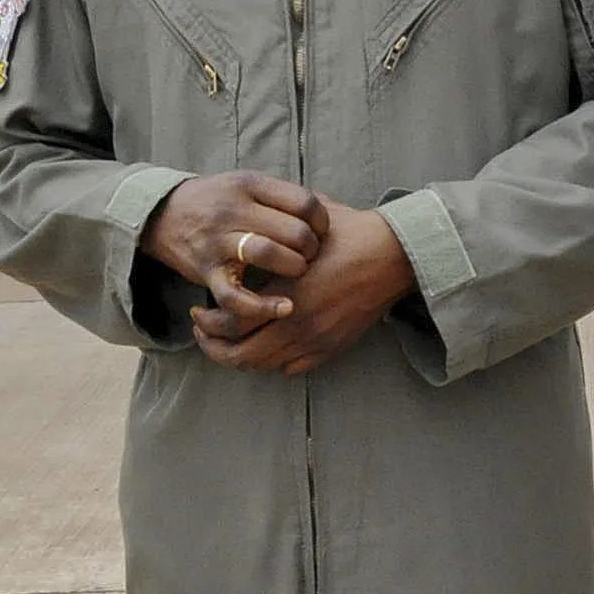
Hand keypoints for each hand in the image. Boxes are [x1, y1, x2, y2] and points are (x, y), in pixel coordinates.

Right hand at [143, 172, 330, 333]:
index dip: (322, 222)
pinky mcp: (207, 271)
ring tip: (297, 272)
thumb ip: (281, 196)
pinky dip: (263, 307)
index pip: (303, 202)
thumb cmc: (217, 201)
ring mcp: (218, 241)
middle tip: (311, 256)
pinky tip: (283, 308)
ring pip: (269, 254)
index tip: (322, 233)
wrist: (163, 214)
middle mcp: (234, 210)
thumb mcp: (246, 184)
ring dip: (293, 268)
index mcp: (250, 185)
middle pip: (292, 230)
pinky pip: (237, 296)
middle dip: (311, 248)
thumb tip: (329, 212)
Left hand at [192, 197, 414, 375]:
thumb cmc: (352, 234)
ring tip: (230, 341)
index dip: (208, 323)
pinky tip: (267, 344)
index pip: (232, 323)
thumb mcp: (305, 228)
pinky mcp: (332, 348)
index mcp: (287, 292)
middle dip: (215, 348)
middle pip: (241, 356)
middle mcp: (299, 323)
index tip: (199, 312)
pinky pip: (291, 368)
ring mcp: (317, 340)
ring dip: (241, 357)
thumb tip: (243, 226)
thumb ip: (273, 233)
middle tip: (205, 333)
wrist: (395, 256)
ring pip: (264, 366)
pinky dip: (272, 361)